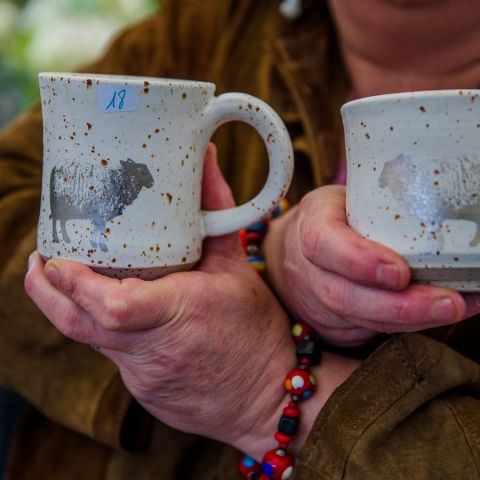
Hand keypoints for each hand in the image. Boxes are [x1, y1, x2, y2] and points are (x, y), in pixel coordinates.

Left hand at [25, 145, 358, 458]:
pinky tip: (118, 311)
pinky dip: (104, 329)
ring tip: (67, 275)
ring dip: (72, 305)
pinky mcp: (141, 390)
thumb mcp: (237, 267)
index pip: (114, 307)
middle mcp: (157, 349)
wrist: (266, 398)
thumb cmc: (257, 331)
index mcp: (184, 313)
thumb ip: (216, 211)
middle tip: (43, 259)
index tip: (56, 258)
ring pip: (89, 339)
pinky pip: (110, 355)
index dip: (76, 283)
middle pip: (79, 324)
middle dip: (47, 290)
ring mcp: (144, 376)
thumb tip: (205, 158)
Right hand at [264, 185, 479, 346]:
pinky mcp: (332, 325)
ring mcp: (316, 302)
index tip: (399, 273)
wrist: (292, 251)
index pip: (323, 244)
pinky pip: (369, 330)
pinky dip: (409, 326)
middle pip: (344, 296)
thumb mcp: (347, 199)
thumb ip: (381, 206)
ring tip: (455, 310)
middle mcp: (307, 270)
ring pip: (360, 320)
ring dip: (410, 320)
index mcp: (309, 226)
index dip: (358, 262)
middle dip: (399, 305)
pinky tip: (440, 315)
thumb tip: (449, 208)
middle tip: (448, 303)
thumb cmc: (333, 218)